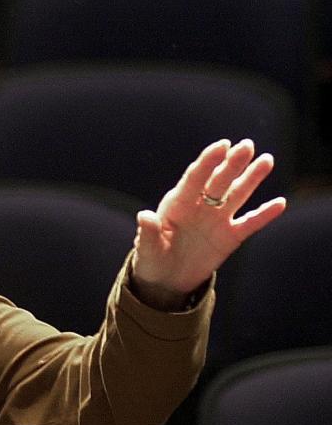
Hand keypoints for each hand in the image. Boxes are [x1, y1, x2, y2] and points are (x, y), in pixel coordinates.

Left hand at [131, 138, 285, 309]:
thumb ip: (148, 233)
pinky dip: (264, 214)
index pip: (194, 178)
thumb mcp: (147, 249)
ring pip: (237, 194)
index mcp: (177, 205)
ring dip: (251, 178)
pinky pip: (250, 223)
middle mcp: (200, 207)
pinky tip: (280, 203)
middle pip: (219, 181)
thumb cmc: (152, 259)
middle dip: (232, 163)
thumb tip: (145, 215)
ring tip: (266, 160)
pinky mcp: (230, 237)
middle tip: (247, 145)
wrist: (166, 280)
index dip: (208, 161)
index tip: (222, 145)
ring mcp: (217, 220)